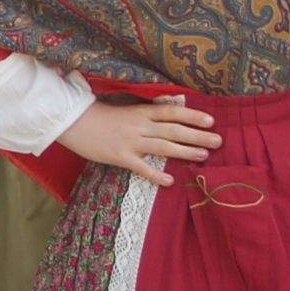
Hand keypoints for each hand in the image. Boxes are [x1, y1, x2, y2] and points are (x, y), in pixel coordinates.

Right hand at [58, 96, 219, 185]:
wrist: (72, 122)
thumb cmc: (99, 115)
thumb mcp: (126, 109)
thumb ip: (149, 112)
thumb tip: (174, 110)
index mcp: (141, 112)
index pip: (172, 112)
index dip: (193, 115)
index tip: (211, 120)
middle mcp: (140, 126)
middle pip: (174, 130)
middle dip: (197, 135)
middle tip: (218, 141)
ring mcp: (130, 142)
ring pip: (163, 147)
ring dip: (185, 152)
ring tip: (203, 156)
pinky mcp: (120, 157)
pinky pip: (141, 167)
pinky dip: (156, 175)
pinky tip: (170, 181)